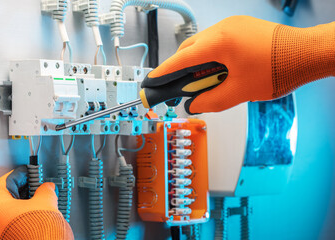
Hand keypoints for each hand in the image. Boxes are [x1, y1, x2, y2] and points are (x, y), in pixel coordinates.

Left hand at [0, 166, 73, 239]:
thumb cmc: (39, 234)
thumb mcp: (46, 203)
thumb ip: (45, 191)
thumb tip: (46, 188)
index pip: (4, 182)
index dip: (20, 175)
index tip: (28, 172)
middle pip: (4, 200)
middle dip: (23, 192)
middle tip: (37, 187)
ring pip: (6, 215)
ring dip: (23, 208)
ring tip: (40, 204)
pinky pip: (9, 227)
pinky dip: (21, 221)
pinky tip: (35, 219)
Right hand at [142, 15, 334, 112]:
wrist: (306, 53)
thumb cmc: (279, 69)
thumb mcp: (240, 92)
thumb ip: (211, 101)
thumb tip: (195, 105)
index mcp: (219, 42)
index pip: (182, 58)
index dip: (164, 72)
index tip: (152, 80)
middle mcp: (223, 28)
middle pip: (189, 49)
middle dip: (180, 69)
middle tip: (179, 87)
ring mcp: (232, 25)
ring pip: (202, 44)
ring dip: (198, 63)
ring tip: (203, 82)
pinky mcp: (241, 27)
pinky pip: (216, 41)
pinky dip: (211, 57)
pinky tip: (218, 71)